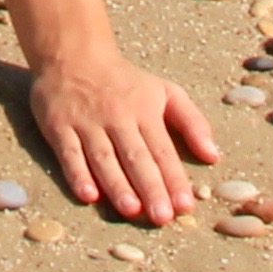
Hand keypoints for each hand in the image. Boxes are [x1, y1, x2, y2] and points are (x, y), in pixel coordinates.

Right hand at [31, 48, 219, 223]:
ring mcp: (87, 122)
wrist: (73, 54)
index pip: (162, 150)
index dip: (174, 179)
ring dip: (117, 184)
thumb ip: (192, 122)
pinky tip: (88, 195)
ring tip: (132, 210)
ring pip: (104, 158)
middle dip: (150, 187)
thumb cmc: (125, 82)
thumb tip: (213, 156)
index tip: (185, 206)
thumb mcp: (165, 92)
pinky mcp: (59, 127)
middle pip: (135, 157)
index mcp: (145, 110)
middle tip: (162, 217)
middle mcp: (117, 117)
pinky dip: (78, 174)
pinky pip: (69, 153)